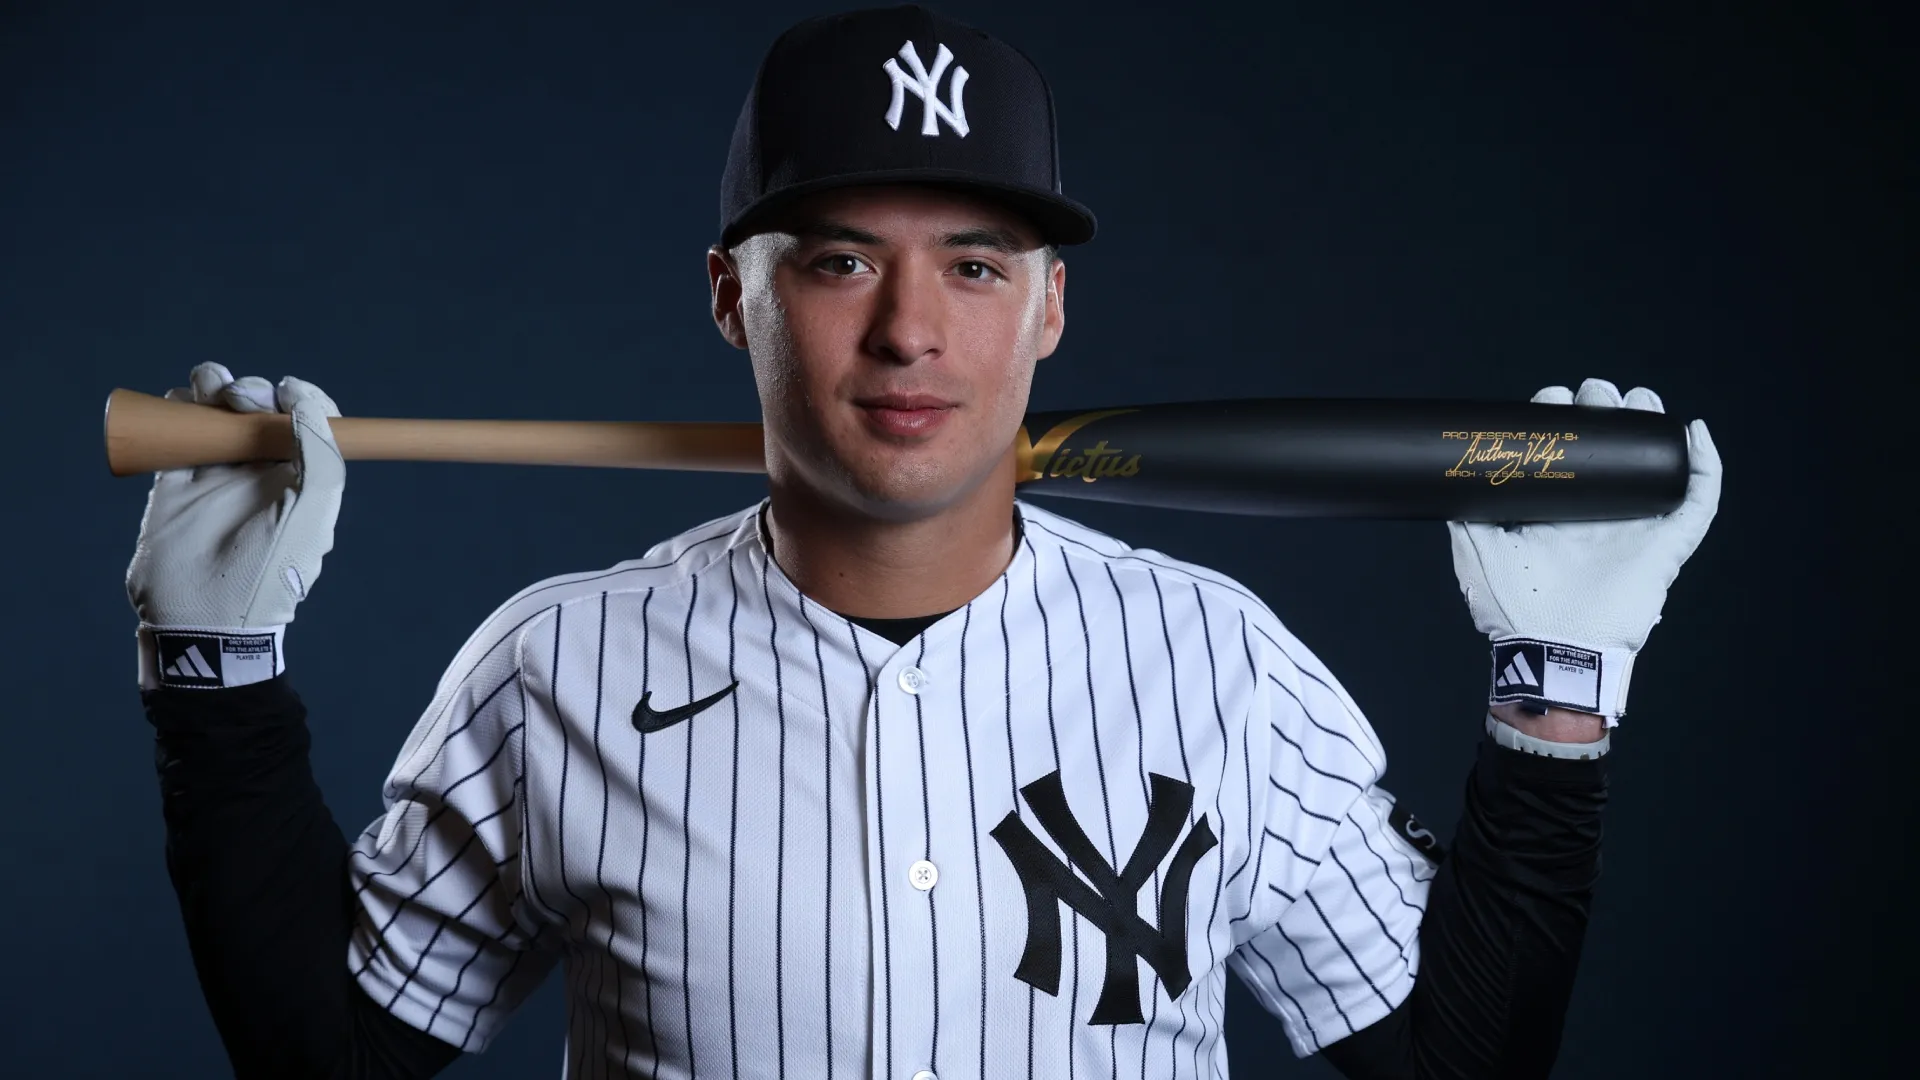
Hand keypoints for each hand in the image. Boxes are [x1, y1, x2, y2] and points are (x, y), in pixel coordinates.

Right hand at [125, 362, 345, 689]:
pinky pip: (178, 428)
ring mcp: (219, 473)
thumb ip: (321, 454)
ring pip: (219, 411)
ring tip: (210, 388)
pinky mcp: (176, 478)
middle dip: (255, 391)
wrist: (202, 616)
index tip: (288, 393)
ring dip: (216, 385)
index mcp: (304, 479)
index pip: (312, 422)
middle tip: (243, 401)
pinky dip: (178, 405)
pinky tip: (182, 402)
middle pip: (263, 409)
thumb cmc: (268, 570)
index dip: (303, 398)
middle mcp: (264, 473)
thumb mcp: (312, 513)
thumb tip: (302, 402)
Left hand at [1447, 379, 1721, 721]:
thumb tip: (1449, 483)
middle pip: (1616, 442)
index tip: (1552, 399)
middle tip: (1594, 396)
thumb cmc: (1512, 610)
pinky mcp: (1666, 545)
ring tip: (1637, 402)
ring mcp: (1636, 525)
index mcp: (1560, 507)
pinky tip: (1692, 431)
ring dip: (1651, 421)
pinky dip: (1705, 464)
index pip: (1570, 447)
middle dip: (1608, 406)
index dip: (1565, 416)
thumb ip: (1465, 518)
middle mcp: (1599, 510)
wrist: (1548, 649)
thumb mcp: (1477, 553)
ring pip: (1656, 459)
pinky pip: (1699, 501)